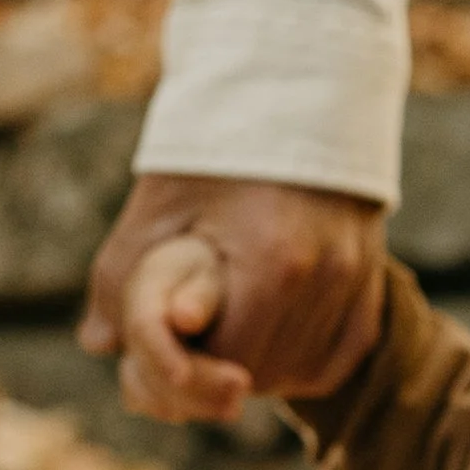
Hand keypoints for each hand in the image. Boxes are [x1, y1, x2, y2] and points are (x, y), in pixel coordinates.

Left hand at [80, 175, 390, 425]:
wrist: (296, 95)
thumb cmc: (218, 149)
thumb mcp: (159, 205)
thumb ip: (121, 276)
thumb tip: (96, 343)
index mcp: (272, 261)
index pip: (226, 360)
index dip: (186, 367)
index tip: (163, 347)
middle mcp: (325, 278)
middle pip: (265, 373)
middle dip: (219, 372)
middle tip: (186, 348)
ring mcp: (355, 283)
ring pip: (302, 373)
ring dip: (258, 371)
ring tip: (223, 340)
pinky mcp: (372, 287)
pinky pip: (337, 360)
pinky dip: (300, 363)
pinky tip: (268, 341)